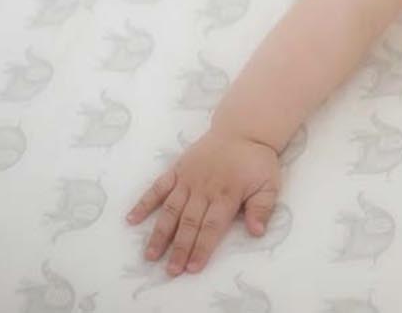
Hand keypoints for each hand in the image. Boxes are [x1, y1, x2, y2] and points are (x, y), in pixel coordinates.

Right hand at [126, 125, 280, 275]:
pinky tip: (132, 219)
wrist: (242, 130)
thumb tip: (257, 232)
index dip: (202, 247)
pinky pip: (158, 187)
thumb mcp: (269, 184)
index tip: (192, 268)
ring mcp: (187, 179)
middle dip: (179, 248)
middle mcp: (203, 188)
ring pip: (171, 209)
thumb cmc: (256, 161)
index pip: (212, 226)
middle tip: (170, 271)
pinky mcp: (177, 170)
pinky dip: (144, 203)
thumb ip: (262, 208)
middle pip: (189, 222)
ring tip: (150, 254)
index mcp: (226, 194)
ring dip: (160, 233)